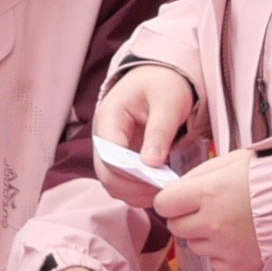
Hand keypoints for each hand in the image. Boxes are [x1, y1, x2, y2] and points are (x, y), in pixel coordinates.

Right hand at [92, 64, 195, 199]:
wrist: (160, 77)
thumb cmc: (163, 84)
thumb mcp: (168, 101)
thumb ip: (159, 132)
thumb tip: (151, 164)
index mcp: (109, 118)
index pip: (109, 156)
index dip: (131, 174)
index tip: (159, 179)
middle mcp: (103, 138)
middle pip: (107, 176)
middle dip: (134, 188)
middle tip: (165, 189)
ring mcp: (110, 150)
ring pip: (113, 184)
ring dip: (137, 193)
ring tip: (165, 190)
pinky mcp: (121, 159)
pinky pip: (124, 183)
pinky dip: (140, 191)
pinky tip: (160, 187)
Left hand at [152, 149, 262, 270]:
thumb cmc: (268, 175)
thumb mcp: (230, 162)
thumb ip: (198, 176)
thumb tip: (173, 189)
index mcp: (208, 193)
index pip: (164, 204)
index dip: (169, 200)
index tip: (178, 198)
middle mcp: (212, 222)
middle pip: (176, 227)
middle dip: (185, 217)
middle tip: (205, 208)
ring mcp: (224, 246)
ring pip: (193, 245)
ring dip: (203, 235)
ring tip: (227, 221)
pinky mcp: (237, 264)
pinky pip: (214, 261)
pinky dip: (220, 251)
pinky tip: (236, 236)